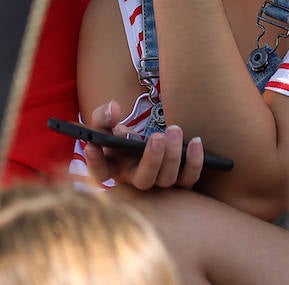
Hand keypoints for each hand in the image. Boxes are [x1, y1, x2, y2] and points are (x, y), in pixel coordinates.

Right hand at [82, 100, 204, 190]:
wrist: (143, 138)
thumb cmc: (120, 134)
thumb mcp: (106, 123)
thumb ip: (104, 116)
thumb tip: (113, 108)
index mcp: (113, 167)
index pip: (100, 171)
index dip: (95, 161)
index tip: (93, 145)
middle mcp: (134, 179)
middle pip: (143, 180)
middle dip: (152, 159)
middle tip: (157, 137)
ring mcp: (157, 181)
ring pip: (167, 179)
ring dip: (173, 157)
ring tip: (174, 130)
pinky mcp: (178, 180)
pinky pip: (188, 179)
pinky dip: (194, 162)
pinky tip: (196, 141)